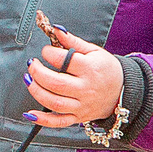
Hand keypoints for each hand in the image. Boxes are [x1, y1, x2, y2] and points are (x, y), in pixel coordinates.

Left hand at [25, 12, 122, 128]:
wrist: (123, 91)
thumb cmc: (106, 69)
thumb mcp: (94, 51)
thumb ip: (73, 42)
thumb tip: (56, 29)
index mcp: (90, 69)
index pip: (66, 61)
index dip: (50, 54)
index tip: (45, 51)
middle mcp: (86, 89)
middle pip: (56, 83)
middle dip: (38, 73)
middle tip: (31, 64)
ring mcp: (81, 105)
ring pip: (55, 103)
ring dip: (37, 91)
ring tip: (29, 80)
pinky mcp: (78, 117)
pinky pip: (58, 122)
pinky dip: (43, 120)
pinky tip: (30, 113)